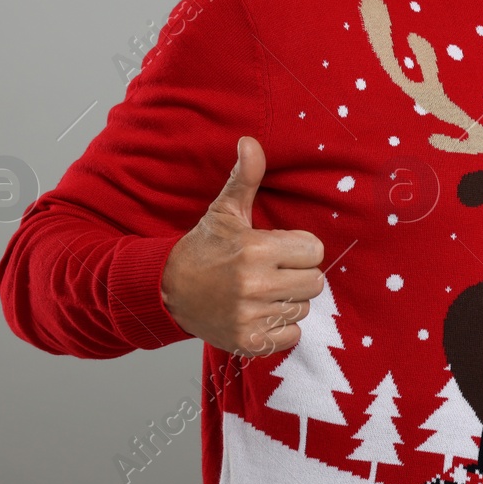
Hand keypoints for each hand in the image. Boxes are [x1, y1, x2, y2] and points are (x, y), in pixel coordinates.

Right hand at [160, 136, 325, 355]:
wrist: (168, 291)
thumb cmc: (204, 248)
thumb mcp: (225, 211)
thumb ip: (245, 178)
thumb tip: (250, 142)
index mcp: (255, 249)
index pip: (315, 251)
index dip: (299, 248)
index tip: (279, 249)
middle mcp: (254, 285)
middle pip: (315, 282)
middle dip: (298, 274)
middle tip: (272, 271)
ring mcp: (250, 316)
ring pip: (303, 308)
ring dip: (289, 301)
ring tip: (263, 292)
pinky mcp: (247, 341)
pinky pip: (292, 335)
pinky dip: (280, 328)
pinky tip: (259, 313)